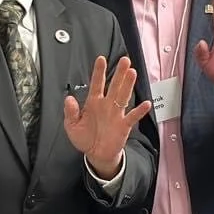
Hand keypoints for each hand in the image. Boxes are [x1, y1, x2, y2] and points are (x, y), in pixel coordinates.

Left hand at [64, 55, 153, 177]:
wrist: (96, 154)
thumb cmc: (85, 138)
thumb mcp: (72, 126)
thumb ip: (70, 112)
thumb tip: (68, 99)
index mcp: (93, 103)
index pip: (97, 83)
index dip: (99, 72)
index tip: (101, 59)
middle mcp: (106, 105)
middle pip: (114, 85)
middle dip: (119, 73)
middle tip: (124, 60)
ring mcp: (116, 114)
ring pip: (123, 96)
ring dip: (128, 85)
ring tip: (132, 73)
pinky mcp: (124, 125)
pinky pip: (133, 116)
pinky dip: (140, 111)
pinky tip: (146, 103)